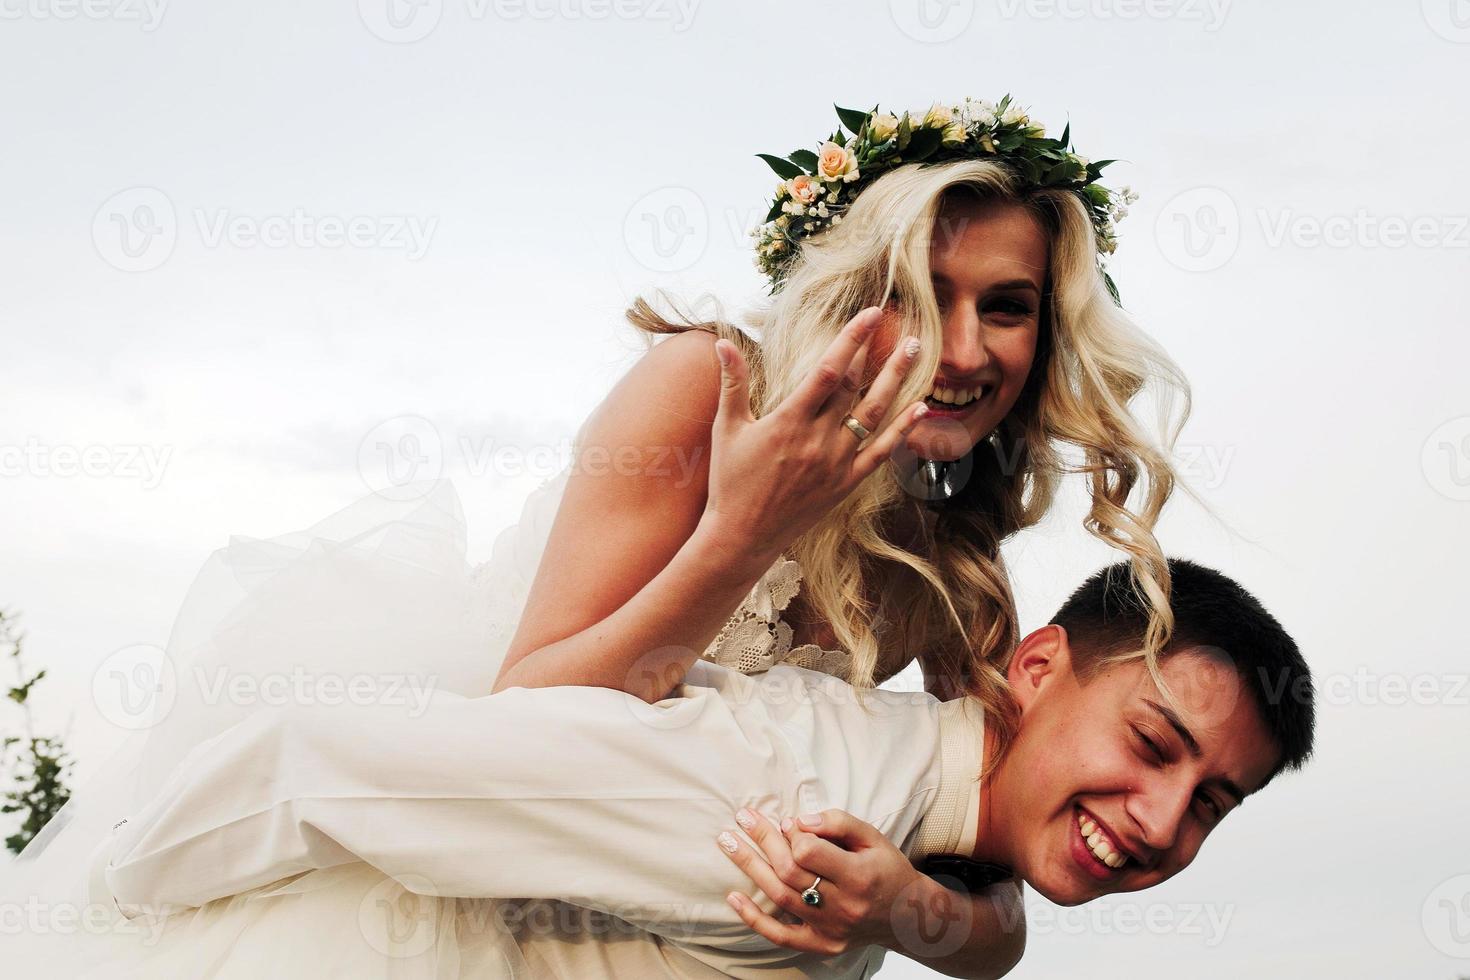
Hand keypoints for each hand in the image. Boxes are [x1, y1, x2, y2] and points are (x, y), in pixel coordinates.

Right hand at [701, 308, 925, 556]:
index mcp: (789, 422)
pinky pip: (881, 452)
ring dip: (898, 381)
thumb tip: (721, 343)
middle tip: (902, 327)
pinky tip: (921, 408)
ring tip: (915, 352)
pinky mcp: (845, 483)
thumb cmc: (731, 481)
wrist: (743, 536)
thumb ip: (732, 384)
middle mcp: (818, 440)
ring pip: (875, 414)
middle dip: (880, 353)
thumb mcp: (726, 429)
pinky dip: (903, 430)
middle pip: (857, 388)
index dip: (852, 339)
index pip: (829, 370)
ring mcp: (836, 463)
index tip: (871, 314)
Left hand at [717, 806, 924, 955]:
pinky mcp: (820, 944)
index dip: (793, 833)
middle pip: (789, 871)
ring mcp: (829, 929)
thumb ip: (838, 823)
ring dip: (749, 867)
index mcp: (858, 876)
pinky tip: (733, 897)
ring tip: (727, 842)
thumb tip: (798, 820)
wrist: (907, 916)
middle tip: (741, 818)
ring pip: (779, 897)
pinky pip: (780, 935)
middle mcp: (843, 906)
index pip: (810, 852)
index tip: (787, 821)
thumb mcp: (872, 837)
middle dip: (761, 840)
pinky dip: (753, 917)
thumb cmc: (887, 869)